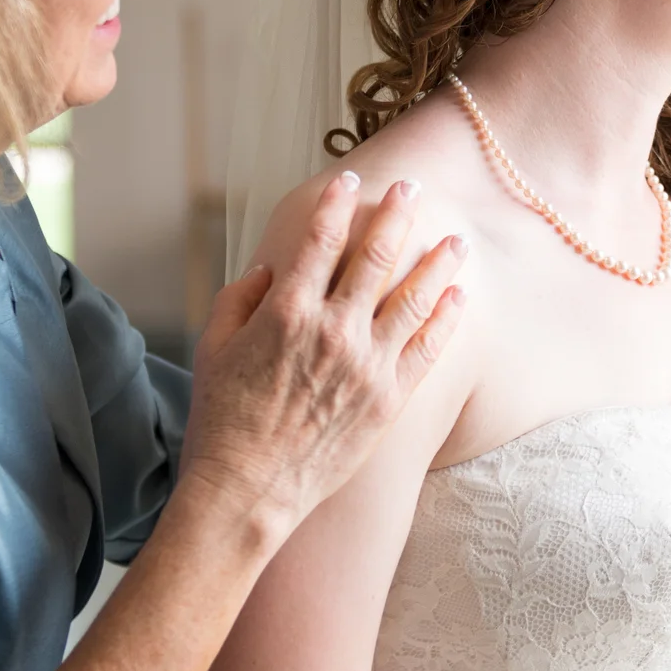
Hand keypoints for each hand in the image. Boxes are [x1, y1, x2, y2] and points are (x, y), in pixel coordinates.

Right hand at [180, 173, 465, 530]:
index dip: (338, 203)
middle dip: (397, 216)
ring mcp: (367, 365)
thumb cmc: (222, 420)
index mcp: (286, 312)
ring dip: (438, 262)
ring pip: (414, 298)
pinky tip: (457, 296)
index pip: (320, 240)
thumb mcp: (213, 348)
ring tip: (455, 239)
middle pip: (376, 257)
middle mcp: (333, 330)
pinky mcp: (388, 399)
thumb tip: (271, 268)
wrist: (247, 491)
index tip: (351, 179)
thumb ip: (240, 299)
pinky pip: (426, 349)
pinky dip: (445, 317)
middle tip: (414, 189)